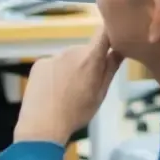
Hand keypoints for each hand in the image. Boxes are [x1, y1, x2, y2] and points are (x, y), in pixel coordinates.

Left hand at [13, 32, 122, 146]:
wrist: (42, 126)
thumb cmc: (76, 113)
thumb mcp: (100, 94)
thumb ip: (110, 69)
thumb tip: (120, 50)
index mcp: (90, 58)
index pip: (103, 33)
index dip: (109, 33)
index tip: (113, 40)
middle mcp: (71, 51)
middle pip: (85, 51)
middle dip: (88, 62)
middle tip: (86, 85)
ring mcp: (53, 57)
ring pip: (69, 59)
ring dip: (71, 69)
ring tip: (67, 92)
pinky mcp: (40, 64)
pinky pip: (53, 64)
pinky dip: (55, 74)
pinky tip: (53, 91)